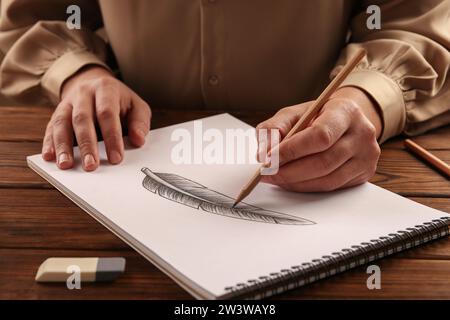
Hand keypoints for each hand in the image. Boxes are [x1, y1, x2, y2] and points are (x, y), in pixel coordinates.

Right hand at [42, 66, 150, 170]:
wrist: (96, 84)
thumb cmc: (119, 101)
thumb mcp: (136, 106)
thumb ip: (140, 122)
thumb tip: (139, 140)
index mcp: (106, 88)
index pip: (107, 113)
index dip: (112, 137)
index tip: (116, 158)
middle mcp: (84, 93)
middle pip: (82, 119)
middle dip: (86, 144)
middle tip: (91, 166)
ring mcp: (68, 102)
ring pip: (62, 123)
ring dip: (63, 146)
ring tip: (66, 165)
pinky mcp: (57, 112)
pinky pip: (50, 127)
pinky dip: (49, 143)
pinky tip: (50, 156)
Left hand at [257, 87, 381, 191]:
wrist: (345, 122)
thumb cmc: (317, 116)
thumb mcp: (294, 114)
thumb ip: (274, 129)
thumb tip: (263, 153)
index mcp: (346, 111)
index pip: (320, 135)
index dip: (292, 150)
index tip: (268, 158)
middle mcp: (362, 133)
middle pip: (324, 161)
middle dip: (289, 171)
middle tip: (266, 173)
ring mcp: (367, 155)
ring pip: (327, 179)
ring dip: (295, 182)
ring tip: (274, 178)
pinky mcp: (364, 173)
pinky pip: (331, 187)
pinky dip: (306, 187)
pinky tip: (290, 182)